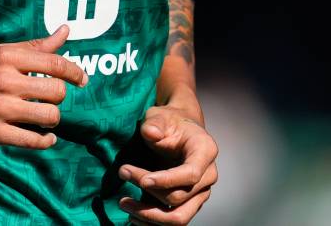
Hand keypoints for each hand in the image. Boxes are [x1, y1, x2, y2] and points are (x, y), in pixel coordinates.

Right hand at [0, 23, 88, 149]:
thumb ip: (34, 47)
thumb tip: (66, 32)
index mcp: (7, 56)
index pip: (56, 63)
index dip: (76, 73)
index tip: (82, 80)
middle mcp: (4, 80)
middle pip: (57, 91)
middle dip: (58, 97)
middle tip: (49, 100)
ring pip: (49, 115)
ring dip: (51, 119)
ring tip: (44, 118)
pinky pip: (33, 140)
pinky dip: (45, 140)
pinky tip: (44, 137)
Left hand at [117, 105, 217, 224]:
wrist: (178, 130)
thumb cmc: (170, 122)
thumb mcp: (161, 116)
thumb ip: (155, 123)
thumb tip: (151, 133)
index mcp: (205, 151)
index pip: (191, 173)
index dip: (167, 180)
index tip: (142, 181)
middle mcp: (208, 175)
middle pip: (180, 197)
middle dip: (149, 194)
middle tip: (122, 179)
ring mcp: (200, 192)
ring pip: (178, 217)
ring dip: (149, 215)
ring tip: (124, 204)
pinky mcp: (190, 203)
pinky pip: (174, 220)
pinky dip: (153, 222)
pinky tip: (133, 216)